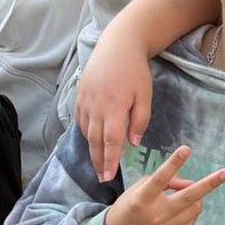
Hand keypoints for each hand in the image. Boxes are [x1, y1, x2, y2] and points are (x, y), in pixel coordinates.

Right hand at [76, 30, 158, 181]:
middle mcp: (95, 107)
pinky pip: (81, 120)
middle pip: (94, 141)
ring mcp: (85, 101)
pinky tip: (91, 141)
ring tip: (97, 165)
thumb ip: (140, 120)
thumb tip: (133, 143)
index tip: (109, 176)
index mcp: (113, 108)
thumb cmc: (135, 70)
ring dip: (91, 150)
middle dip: (98, 162)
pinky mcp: (80, 96)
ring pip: (86, 132)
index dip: (109, 161)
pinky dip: (85, 133)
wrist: (117, 45)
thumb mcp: (144, 95)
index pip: (110, 142)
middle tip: (102, 179)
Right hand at [102, 144, 224, 224]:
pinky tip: (176, 212)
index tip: (186, 149)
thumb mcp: (138, 189)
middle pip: (189, 196)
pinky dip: (189, 211)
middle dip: (210, 183)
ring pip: (195, 206)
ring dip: (194, 198)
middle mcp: (156, 214)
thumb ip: (163, 182)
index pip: (161, 178)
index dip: (174, 163)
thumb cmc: (129, 208)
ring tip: (180, 197)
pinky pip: (192, 219)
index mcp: (143, 199)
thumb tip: (186, 182)